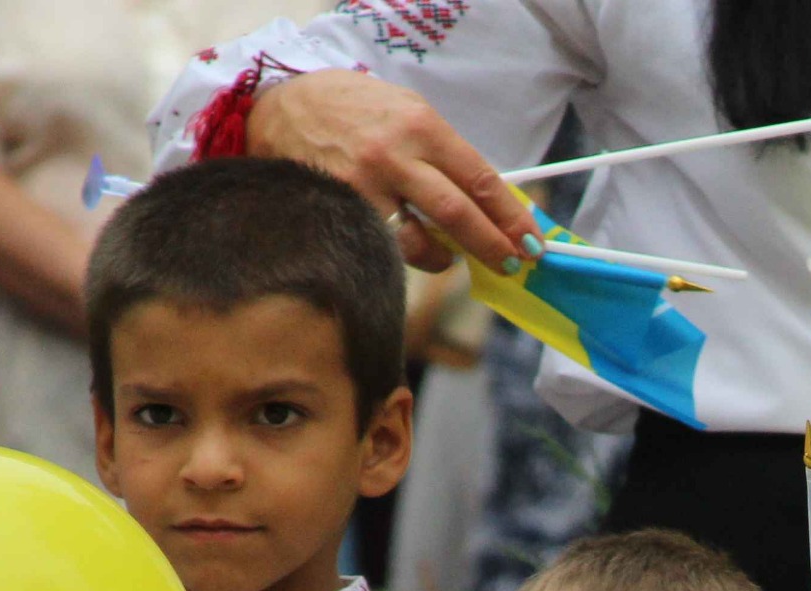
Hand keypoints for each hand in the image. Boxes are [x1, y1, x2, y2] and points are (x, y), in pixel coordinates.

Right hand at [246, 69, 543, 274]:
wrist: (279, 106)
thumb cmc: (352, 111)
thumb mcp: (405, 113)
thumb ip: (443, 154)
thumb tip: (488, 201)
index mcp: (420, 126)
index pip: (480, 179)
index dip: (511, 216)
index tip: (531, 240)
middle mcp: (394, 156)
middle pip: (457, 214)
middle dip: (491, 246)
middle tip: (511, 264)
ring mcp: (363, 188)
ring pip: (418, 243)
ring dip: (442, 259)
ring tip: (448, 256)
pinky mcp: (338, 212)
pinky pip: (383, 249)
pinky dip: (402, 256)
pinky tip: (405, 249)